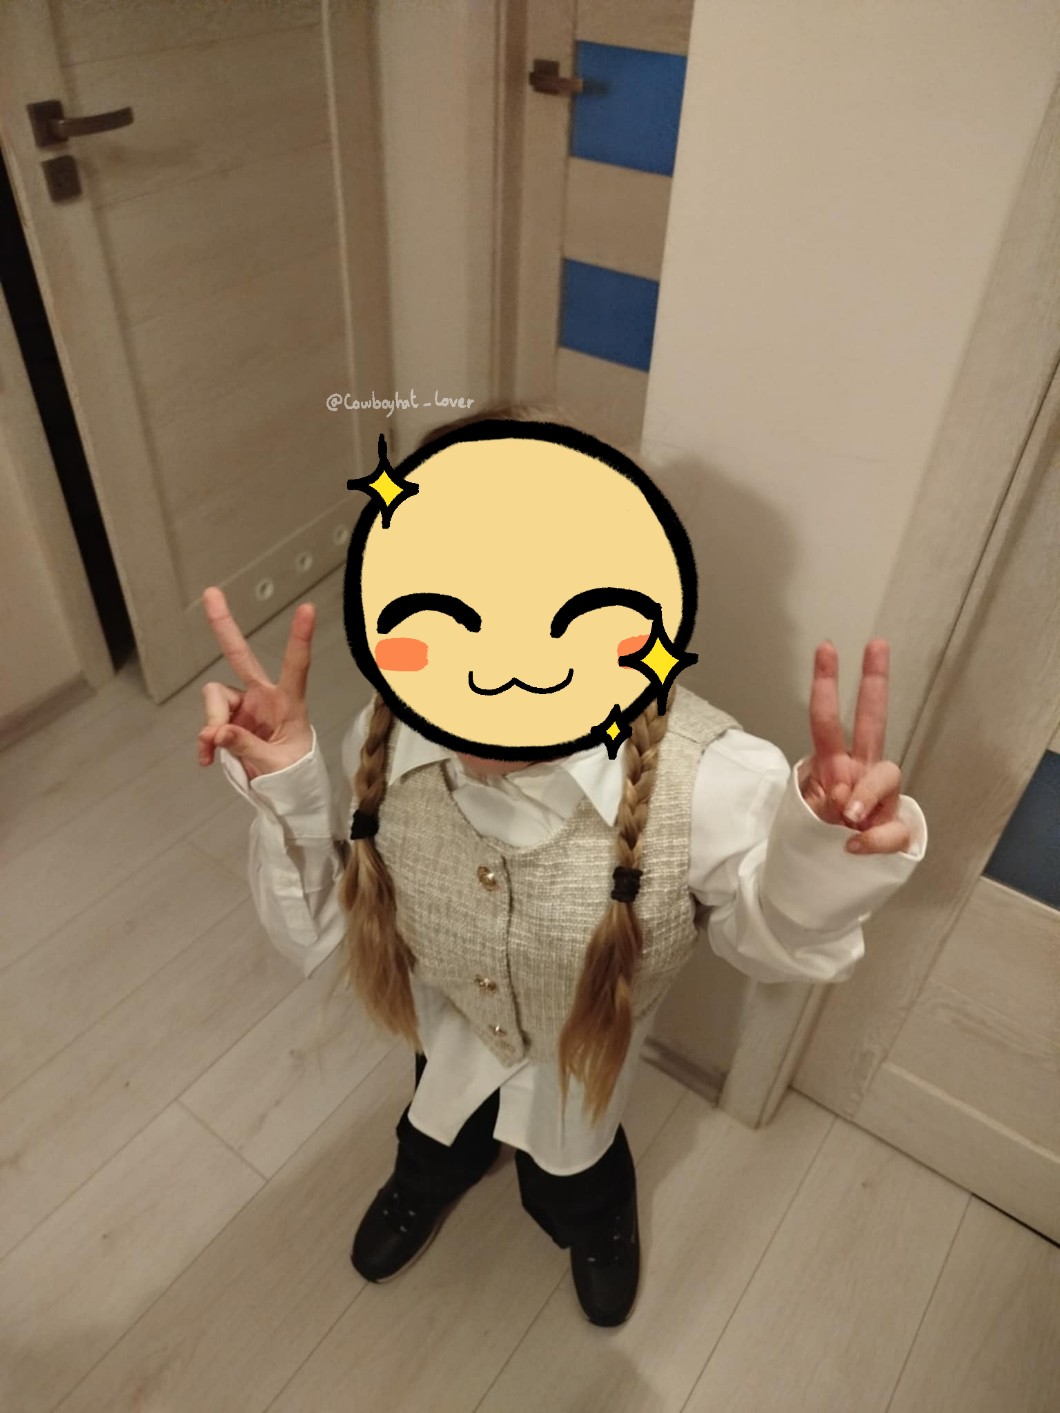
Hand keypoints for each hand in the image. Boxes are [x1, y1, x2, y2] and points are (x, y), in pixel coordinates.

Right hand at [198, 586, 315, 780]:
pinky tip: (207, 759)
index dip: (300, 638)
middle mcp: (264, 697)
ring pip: (214, 698)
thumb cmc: (293, 775)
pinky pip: (208, 722)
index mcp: (289, 703)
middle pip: (240, 656)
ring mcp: (244, 708)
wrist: (285, 792)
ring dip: (212, 721)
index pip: (296, 666)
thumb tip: (216, 732)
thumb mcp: (275, 764)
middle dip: (224, 626)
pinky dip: (205, 740)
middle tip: (211, 593)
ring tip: (215, 750)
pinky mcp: (229, 721)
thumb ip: (246, 746)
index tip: (308, 609)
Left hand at [800, 638, 911, 855]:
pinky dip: (872, 841)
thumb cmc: (815, 841)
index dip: (826, 686)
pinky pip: (892, 830)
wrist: (827, 886)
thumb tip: (848, 803)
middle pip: (872, 721)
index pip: (828, 721)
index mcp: (833, 766)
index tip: (827, 647)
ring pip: (888, 773)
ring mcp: (880, 801)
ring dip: (866, 793)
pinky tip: (852, 848)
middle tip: (876, 644)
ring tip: (844, 816)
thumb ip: (822, 803)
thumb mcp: (805, 819)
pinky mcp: (895, 831)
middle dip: (874, 682)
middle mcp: (860, 774)